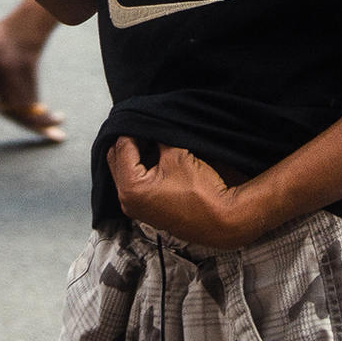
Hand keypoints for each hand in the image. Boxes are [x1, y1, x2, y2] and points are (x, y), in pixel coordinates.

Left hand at [109, 138, 258, 251]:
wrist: (223, 221)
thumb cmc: (203, 195)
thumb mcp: (176, 156)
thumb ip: (157, 138)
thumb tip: (150, 127)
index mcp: (130, 188)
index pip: (121, 147)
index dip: (134, 129)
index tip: (146, 119)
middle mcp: (128, 202)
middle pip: (118, 160)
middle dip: (132, 142)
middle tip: (149, 128)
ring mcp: (139, 208)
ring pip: (128, 172)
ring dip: (138, 155)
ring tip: (157, 141)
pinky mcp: (150, 210)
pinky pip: (139, 183)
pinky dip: (146, 169)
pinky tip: (161, 158)